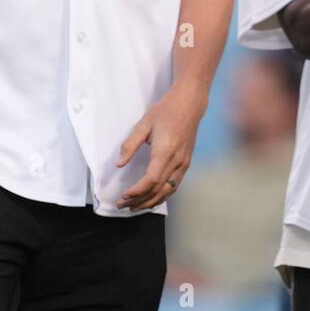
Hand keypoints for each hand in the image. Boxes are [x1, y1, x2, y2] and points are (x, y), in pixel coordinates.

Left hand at [116, 80, 205, 211]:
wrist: (189, 104)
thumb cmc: (166, 111)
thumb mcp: (143, 124)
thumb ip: (130, 145)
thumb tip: (119, 164)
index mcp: (165, 151)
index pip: (151, 180)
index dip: (137, 191)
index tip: (124, 196)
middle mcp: (177, 161)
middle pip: (158, 190)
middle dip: (140, 200)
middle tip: (123, 205)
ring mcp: (184, 164)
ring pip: (168, 191)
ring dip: (151, 201)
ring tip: (135, 206)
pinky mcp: (186, 163)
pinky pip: (174, 185)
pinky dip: (163, 195)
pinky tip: (153, 198)